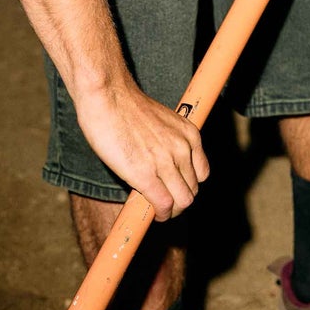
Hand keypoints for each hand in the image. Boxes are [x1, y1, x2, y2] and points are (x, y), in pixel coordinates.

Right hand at [72, 77, 209, 221]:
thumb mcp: (161, 123)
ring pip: (183, 201)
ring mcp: (166, 162)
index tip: (175, 190)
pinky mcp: (146, 175)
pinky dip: (160, 214)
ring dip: (172, 211)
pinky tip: (151, 213)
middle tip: (164, 204)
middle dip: (180, 201)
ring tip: (159, 211)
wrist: (107, 96)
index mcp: (189, 135)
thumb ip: (167, 143)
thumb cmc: (126, 107)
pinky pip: (163, 205)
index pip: (201, 174)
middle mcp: (183, 149)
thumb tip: (162, 165)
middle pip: (193, 190)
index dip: (188, 186)